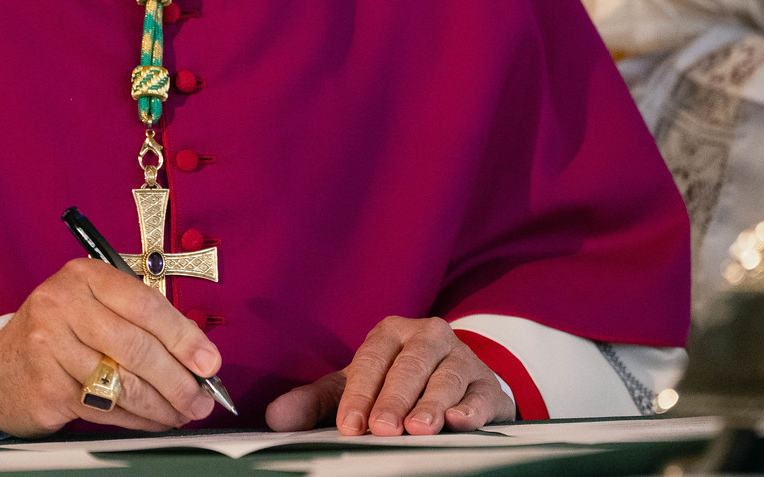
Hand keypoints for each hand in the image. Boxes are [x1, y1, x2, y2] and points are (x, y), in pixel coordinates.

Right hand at [0, 260, 220, 437]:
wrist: (0, 370)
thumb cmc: (60, 333)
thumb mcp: (92, 307)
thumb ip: (138, 320)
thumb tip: (195, 354)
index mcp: (84, 276)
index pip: (144, 304)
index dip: (183, 335)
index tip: (209, 361)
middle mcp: (63, 305)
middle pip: (137, 346)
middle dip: (178, 379)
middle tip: (202, 398)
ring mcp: (50, 346)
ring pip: (123, 382)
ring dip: (162, 405)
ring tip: (183, 412)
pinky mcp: (48, 387)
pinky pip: (106, 407)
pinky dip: (137, 419)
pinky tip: (154, 421)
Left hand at [265, 317, 514, 436]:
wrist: (457, 384)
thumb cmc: (398, 384)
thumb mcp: (357, 388)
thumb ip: (316, 402)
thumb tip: (275, 418)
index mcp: (390, 334)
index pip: (370, 360)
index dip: (360, 393)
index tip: (349, 425)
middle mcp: (427, 338)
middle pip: (409, 367)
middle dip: (394, 399)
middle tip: (384, 428)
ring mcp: (462, 359)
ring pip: (446, 378)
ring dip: (432, 404)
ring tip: (420, 429)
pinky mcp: (488, 385)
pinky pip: (480, 394)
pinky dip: (472, 408)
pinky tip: (461, 421)